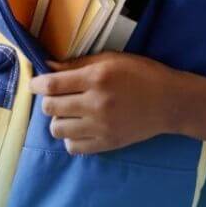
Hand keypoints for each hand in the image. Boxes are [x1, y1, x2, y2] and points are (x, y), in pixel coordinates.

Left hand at [30, 52, 181, 154]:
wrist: (170, 102)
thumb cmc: (142, 74)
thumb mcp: (112, 59)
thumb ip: (78, 64)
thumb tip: (48, 68)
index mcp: (97, 78)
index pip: (52, 84)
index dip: (36, 84)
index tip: (35, 84)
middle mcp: (96, 103)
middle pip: (50, 107)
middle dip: (47, 101)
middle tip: (57, 96)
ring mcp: (101, 126)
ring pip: (57, 129)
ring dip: (58, 120)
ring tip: (69, 113)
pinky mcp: (107, 143)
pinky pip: (72, 147)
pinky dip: (70, 137)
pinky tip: (79, 128)